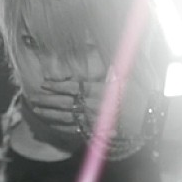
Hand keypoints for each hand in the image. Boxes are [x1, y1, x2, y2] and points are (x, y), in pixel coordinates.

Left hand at [27, 74, 147, 139]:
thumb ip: (110, 67)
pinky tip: (51, 122)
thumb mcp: (125, 76)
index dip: (57, 86)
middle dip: (48, 100)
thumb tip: (102, 52)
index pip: (74, 87)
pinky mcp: (96, 129)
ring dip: (50, 113)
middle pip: (66, 103)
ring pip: (67, 116)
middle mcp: (95, 105)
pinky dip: (61, 125)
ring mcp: (94, 119)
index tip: (44, 83)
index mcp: (100, 90)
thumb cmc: (138, 94)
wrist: (148, 117)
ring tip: (37, 110)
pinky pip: (75, 128)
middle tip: (33, 98)